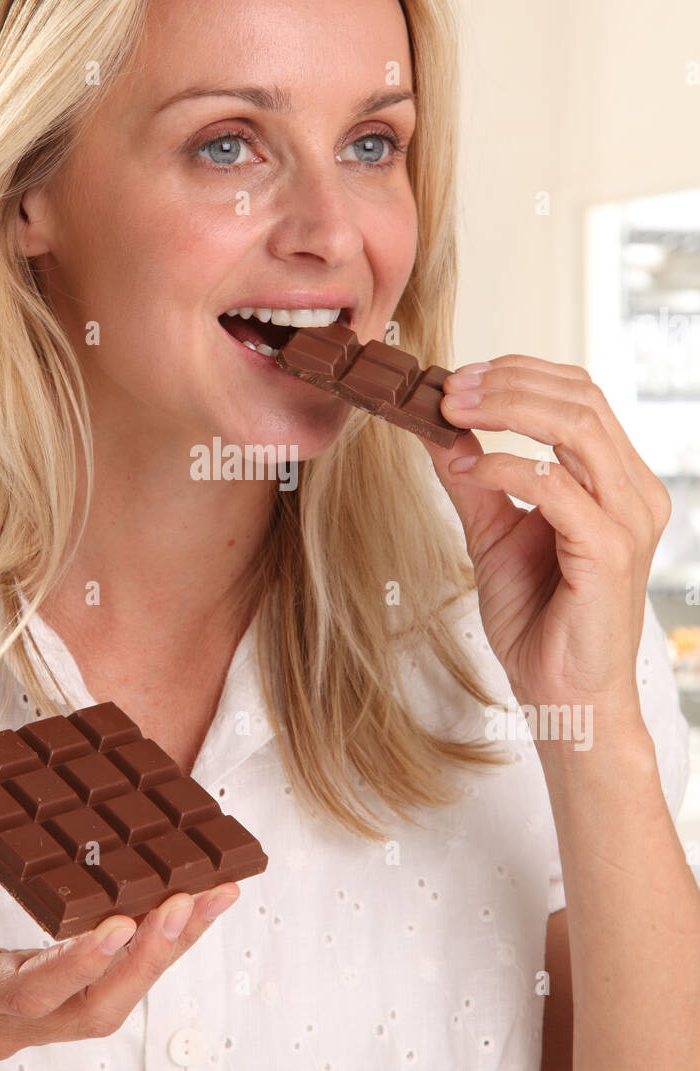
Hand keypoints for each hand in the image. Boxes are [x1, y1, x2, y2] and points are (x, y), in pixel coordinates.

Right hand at [0, 723, 238, 1070]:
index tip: (117, 924)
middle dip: (147, 957)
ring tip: (213, 894)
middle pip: (92, 1009)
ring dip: (169, 951)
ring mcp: (42, 1026)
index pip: (26, 989)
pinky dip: (160, 950)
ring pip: (116, 1005)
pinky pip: (120, 990)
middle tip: (188, 900)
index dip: (74, 961)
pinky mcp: (66, 1014)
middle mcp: (10, 1020)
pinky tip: (195, 907)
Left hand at [422, 355, 670, 721]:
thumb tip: (438, 429)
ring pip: (578, 425)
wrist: (561, 696)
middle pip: (581, 397)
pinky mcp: (610, 549)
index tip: (457, 379)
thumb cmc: (538, 620)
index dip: (518, 375)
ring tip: (454, 410)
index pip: (580, 396)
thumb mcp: (493, 533)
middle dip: (507, 382)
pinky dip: (508, 466)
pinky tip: (471, 468)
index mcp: (616, 480)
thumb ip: (473, 480)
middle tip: (449, 387)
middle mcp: (633, 491)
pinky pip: (558, 486)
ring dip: (507, 408)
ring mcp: (628, 518)